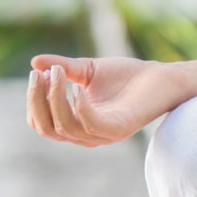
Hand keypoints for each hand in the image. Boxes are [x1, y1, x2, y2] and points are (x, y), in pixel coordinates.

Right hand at [26, 54, 189, 146]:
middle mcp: (87, 134)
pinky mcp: (120, 129)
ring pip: (65, 127)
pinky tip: (77, 88)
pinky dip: (80, 108)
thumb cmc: (126, 76)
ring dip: (55, 99)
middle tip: (41, 74)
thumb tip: (34, 62)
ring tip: (58, 72)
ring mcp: (104, 134)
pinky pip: (92, 126)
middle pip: (47, 128)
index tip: (38, 73)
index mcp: (76, 123)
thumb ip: (63, 68)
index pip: (42, 123)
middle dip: (37, 101)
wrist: (162, 77)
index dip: (34, 100)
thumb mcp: (88, 69)